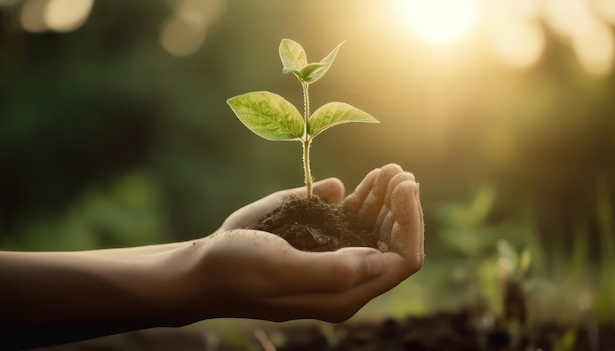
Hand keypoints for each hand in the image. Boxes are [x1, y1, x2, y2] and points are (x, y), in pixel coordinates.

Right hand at [181, 164, 423, 322]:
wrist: (204, 268)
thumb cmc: (238, 269)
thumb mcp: (281, 268)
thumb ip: (332, 270)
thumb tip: (379, 258)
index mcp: (343, 293)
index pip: (399, 261)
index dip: (410, 223)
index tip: (404, 185)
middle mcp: (345, 280)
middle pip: (393, 242)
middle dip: (401, 206)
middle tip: (399, 173)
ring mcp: (333, 260)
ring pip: (377, 231)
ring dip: (387, 199)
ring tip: (390, 170)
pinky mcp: (318, 243)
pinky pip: (354, 222)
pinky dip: (366, 198)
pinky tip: (370, 179)